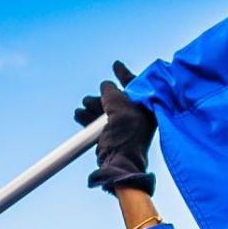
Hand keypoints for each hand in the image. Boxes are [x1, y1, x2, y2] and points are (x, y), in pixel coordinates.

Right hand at [74, 61, 156, 194]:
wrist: (120, 162)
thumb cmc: (126, 134)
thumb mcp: (119, 106)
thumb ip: (112, 91)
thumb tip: (107, 85)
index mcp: (147, 107)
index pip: (137, 85)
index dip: (125, 74)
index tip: (116, 65)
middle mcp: (139, 116)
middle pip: (118, 98)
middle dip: (102, 96)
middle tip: (90, 97)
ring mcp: (127, 126)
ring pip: (108, 110)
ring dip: (93, 106)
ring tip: (84, 106)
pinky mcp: (115, 136)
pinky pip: (102, 122)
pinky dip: (90, 118)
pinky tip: (80, 115)